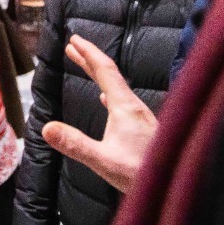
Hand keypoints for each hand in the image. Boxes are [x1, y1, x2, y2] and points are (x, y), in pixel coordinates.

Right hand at [41, 35, 157, 192]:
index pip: (105, 71)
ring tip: (85, 67)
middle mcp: (135, 107)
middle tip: (73, 45)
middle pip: (110, 75)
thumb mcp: (103, 161)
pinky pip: (123, 101)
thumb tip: (47, 127)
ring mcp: (141, 117)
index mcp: (125, 107)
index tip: (74, 39)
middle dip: (90, 58)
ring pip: (117, 87)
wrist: (177, 185)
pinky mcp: (144, 128)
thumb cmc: (142, 174)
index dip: (88, 53)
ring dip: (99, 74)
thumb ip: (75, 144)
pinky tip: (107, 100)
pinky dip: (109, 92)